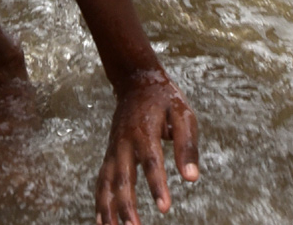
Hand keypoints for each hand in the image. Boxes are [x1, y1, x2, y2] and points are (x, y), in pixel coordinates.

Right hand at [95, 69, 199, 224]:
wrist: (137, 82)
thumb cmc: (165, 100)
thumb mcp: (183, 114)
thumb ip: (187, 145)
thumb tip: (192, 178)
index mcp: (145, 130)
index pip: (151, 161)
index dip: (157, 185)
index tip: (164, 208)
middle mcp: (125, 142)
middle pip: (123, 177)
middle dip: (127, 205)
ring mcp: (114, 149)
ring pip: (107, 182)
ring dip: (109, 208)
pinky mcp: (110, 154)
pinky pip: (102, 180)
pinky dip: (100, 201)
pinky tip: (103, 222)